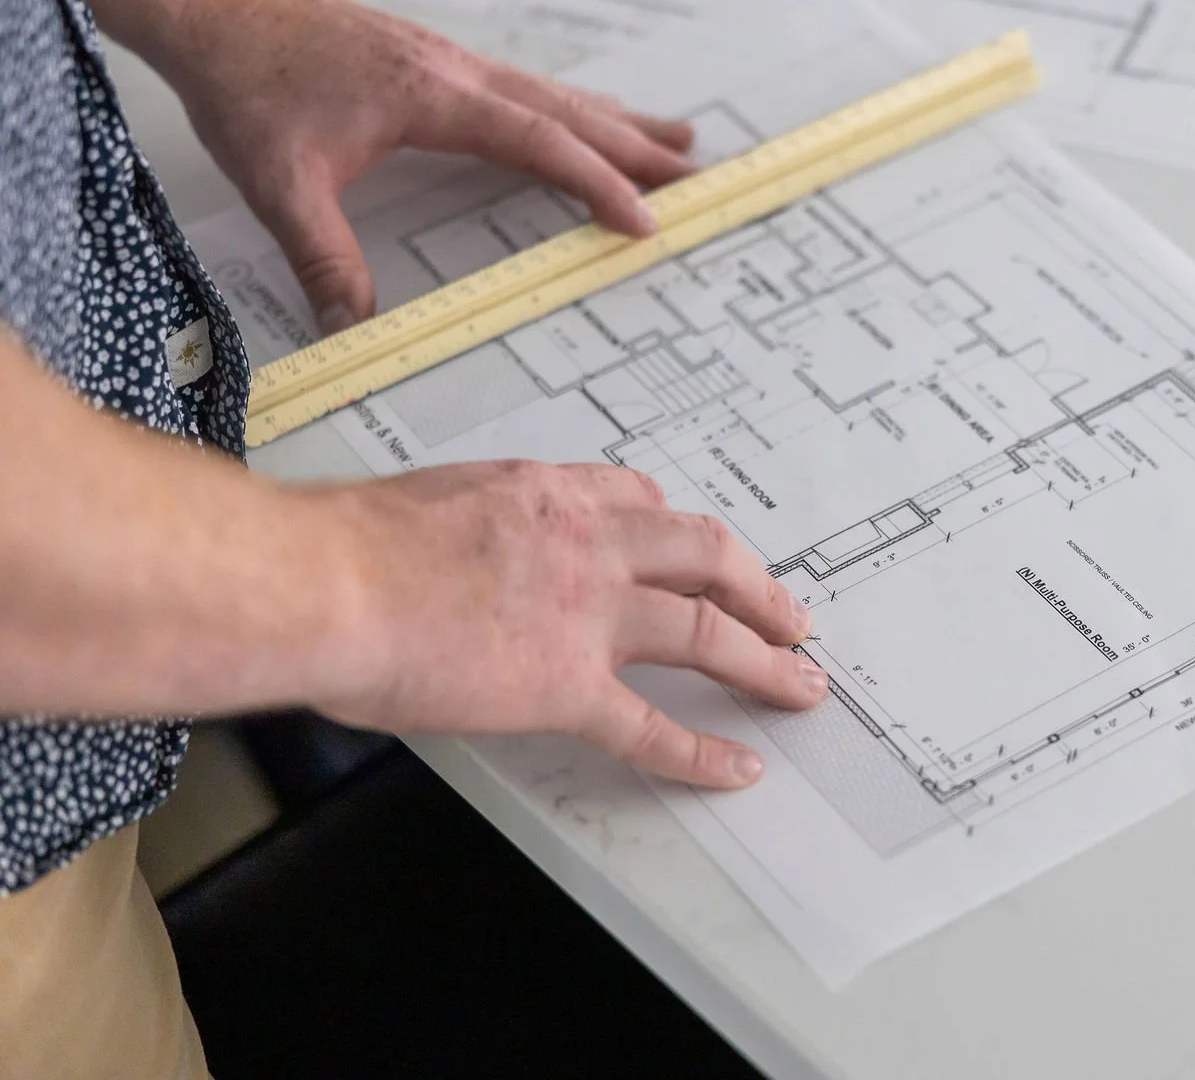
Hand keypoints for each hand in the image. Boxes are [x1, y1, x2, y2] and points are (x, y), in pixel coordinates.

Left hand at [162, 0, 695, 333]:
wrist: (219, 4)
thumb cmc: (249, 85)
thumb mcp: (280, 183)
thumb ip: (323, 256)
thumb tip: (353, 327)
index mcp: (437, 99)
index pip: (538, 143)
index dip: (595, 182)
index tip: (643, 219)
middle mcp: (459, 74)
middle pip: (570, 113)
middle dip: (639, 147)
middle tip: (701, 172)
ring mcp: (452, 63)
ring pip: (556, 94)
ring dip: (618, 121)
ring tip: (678, 136)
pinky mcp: (436, 61)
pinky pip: (528, 87)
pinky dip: (574, 108)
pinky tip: (584, 118)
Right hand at [306, 459, 825, 786]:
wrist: (326, 583)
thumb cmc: (342, 546)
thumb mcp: (421, 505)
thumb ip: (460, 525)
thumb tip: (441, 549)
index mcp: (547, 496)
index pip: (640, 501)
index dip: (680, 530)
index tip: (697, 547)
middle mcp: (587, 544)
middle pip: (705, 553)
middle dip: (757, 586)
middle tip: (789, 615)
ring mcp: (587, 615)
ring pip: (705, 630)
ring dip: (763, 658)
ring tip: (799, 684)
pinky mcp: (567, 686)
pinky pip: (652, 726)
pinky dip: (701, 752)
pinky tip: (736, 768)